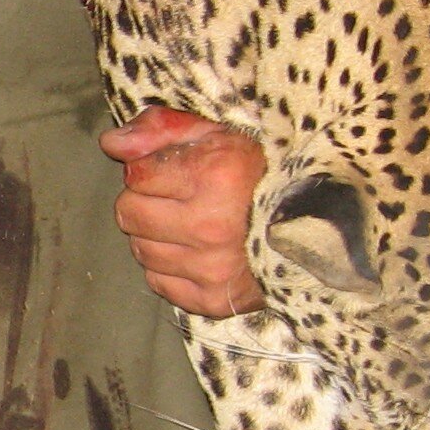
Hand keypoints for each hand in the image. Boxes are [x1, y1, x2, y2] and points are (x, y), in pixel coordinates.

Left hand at [100, 104, 267, 317]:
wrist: (318, 229)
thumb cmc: (262, 175)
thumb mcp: (219, 134)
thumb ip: (162, 130)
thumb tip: (111, 143)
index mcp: (214, 176)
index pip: (136, 174)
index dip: (151, 169)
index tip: (177, 171)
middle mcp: (209, 225)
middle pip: (129, 213)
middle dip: (146, 201)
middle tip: (179, 199)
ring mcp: (211, 267)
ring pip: (141, 250)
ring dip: (157, 236)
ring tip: (191, 225)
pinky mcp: (213, 299)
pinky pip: (159, 283)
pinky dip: (171, 269)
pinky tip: (197, 253)